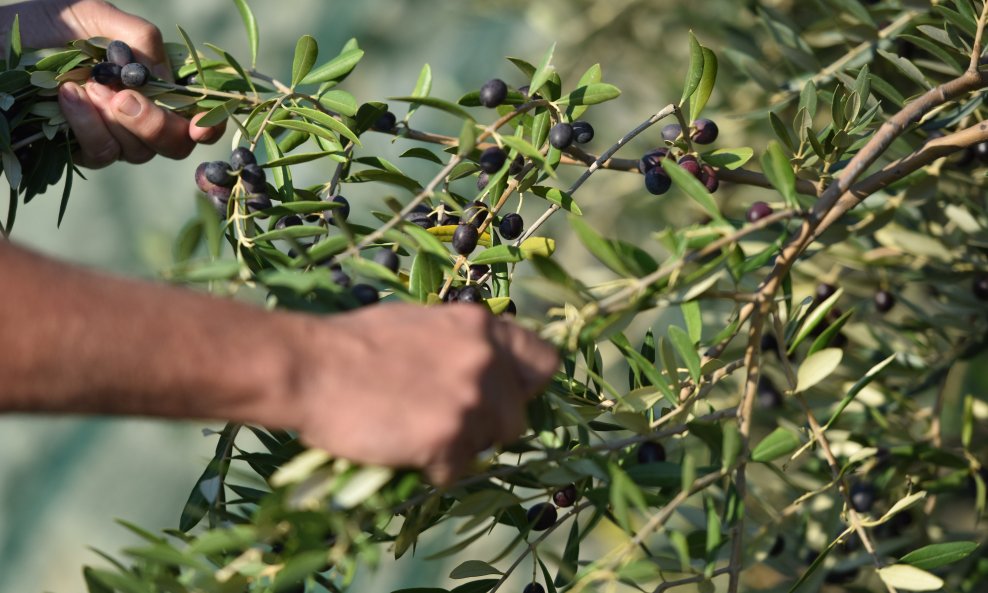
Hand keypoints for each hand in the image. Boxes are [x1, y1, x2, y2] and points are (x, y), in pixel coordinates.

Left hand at [1, 0, 222, 166]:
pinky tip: (67, 96)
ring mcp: (113, 136)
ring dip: (115, 121)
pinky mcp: (83, 150)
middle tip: (125, 98)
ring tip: (84, 84)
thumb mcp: (92, 14)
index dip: (206, 124)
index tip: (197, 124)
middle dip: (156, 125)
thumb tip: (162, 70)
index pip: (195, 113)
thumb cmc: (43, 24)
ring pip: (139, 151)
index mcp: (154, 81)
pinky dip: (87, 125)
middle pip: (174, 143)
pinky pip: (102, 153)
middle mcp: (141, 114)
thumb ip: (136, 35)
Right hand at [287, 304, 559, 485]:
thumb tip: (484, 367)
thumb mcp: (421, 324)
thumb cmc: (354, 342)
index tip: (500, 395)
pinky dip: (432, 468)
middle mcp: (486, 361)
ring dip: (458, 447)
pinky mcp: (449, 440)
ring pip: (487, 446)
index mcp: (481, 327)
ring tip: (415, 434)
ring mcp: (471, 401)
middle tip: (443, 422)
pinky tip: (401, 448)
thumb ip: (461, 344)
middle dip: (486, 425)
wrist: (310, 366)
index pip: (542, 361)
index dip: (522, 384)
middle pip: (515, 416)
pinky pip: (456, 471)